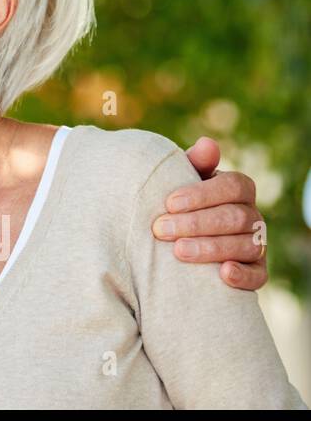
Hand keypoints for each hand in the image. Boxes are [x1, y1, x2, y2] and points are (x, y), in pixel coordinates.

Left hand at [151, 136, 266, 290]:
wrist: (182, 236)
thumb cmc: (182, 202)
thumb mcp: (184, 180)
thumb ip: (195, 162)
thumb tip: (207, 144)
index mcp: (239, 189)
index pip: (233, 187)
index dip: (202, 194)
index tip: (169, 203)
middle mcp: (253, 216)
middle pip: (235, 217)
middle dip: (196, 224)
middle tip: (161, 229)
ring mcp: (256, 244)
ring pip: (245, 245)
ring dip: (211, 248)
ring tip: (178, 251)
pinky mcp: (256, 271)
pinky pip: (259, 276)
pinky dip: (243, 276)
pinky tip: (223, 274)